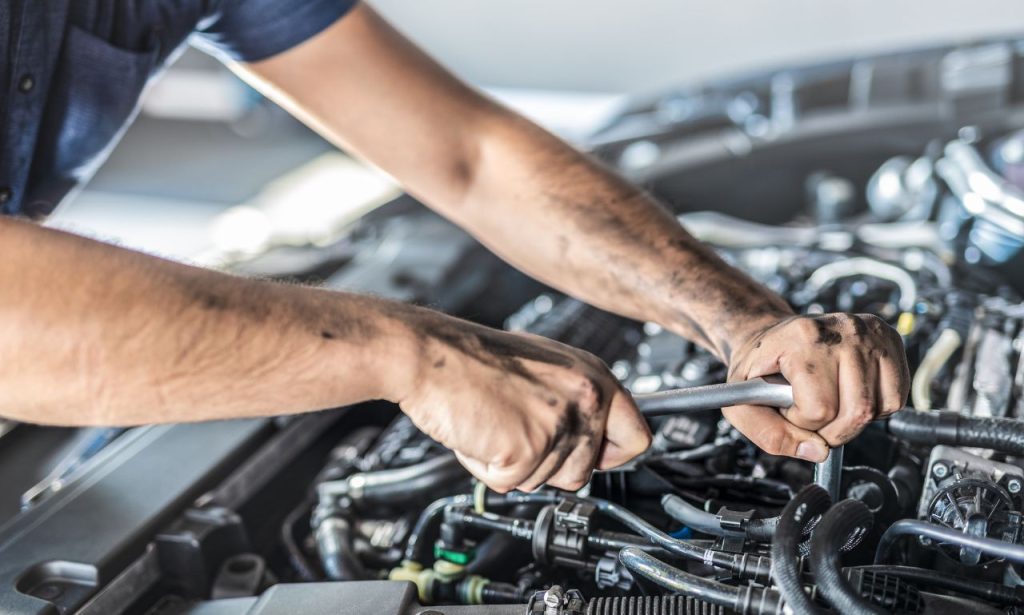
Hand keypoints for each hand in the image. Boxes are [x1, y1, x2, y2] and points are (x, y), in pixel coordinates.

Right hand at [392, 310, 650, 491]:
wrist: (430, 354)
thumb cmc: (474, 358)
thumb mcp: (545, 367)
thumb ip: (575, 401)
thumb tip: (591, 438)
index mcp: (594, 377)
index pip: (637, 438)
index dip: (609, 455)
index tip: (591, 458)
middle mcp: (585, 399)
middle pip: (585, 473)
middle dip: (547, 465)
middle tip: (516, 432)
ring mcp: (558, 425)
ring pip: (544, 482)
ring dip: (513, 465)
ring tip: (493, 424)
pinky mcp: (526, 449)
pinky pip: (508, 484)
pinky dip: (486, 468)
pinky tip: (478, 433)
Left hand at [723, 313, 908, 460]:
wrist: (771, 339)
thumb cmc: (758, 369)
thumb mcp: (742, 404)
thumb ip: (769, 434)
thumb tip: (818, 451)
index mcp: (803, 338)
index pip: (820, 408)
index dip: (801, 421)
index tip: (789, 407)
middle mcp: (842, 329)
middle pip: (857, 411)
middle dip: (831, 429)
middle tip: (811, 413)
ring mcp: (870, 332)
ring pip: (877, 408)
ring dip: (852, 419)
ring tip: (828, 400)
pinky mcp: (890, 339)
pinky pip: (896, 397)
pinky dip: (875, 408)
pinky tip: (849, 394)